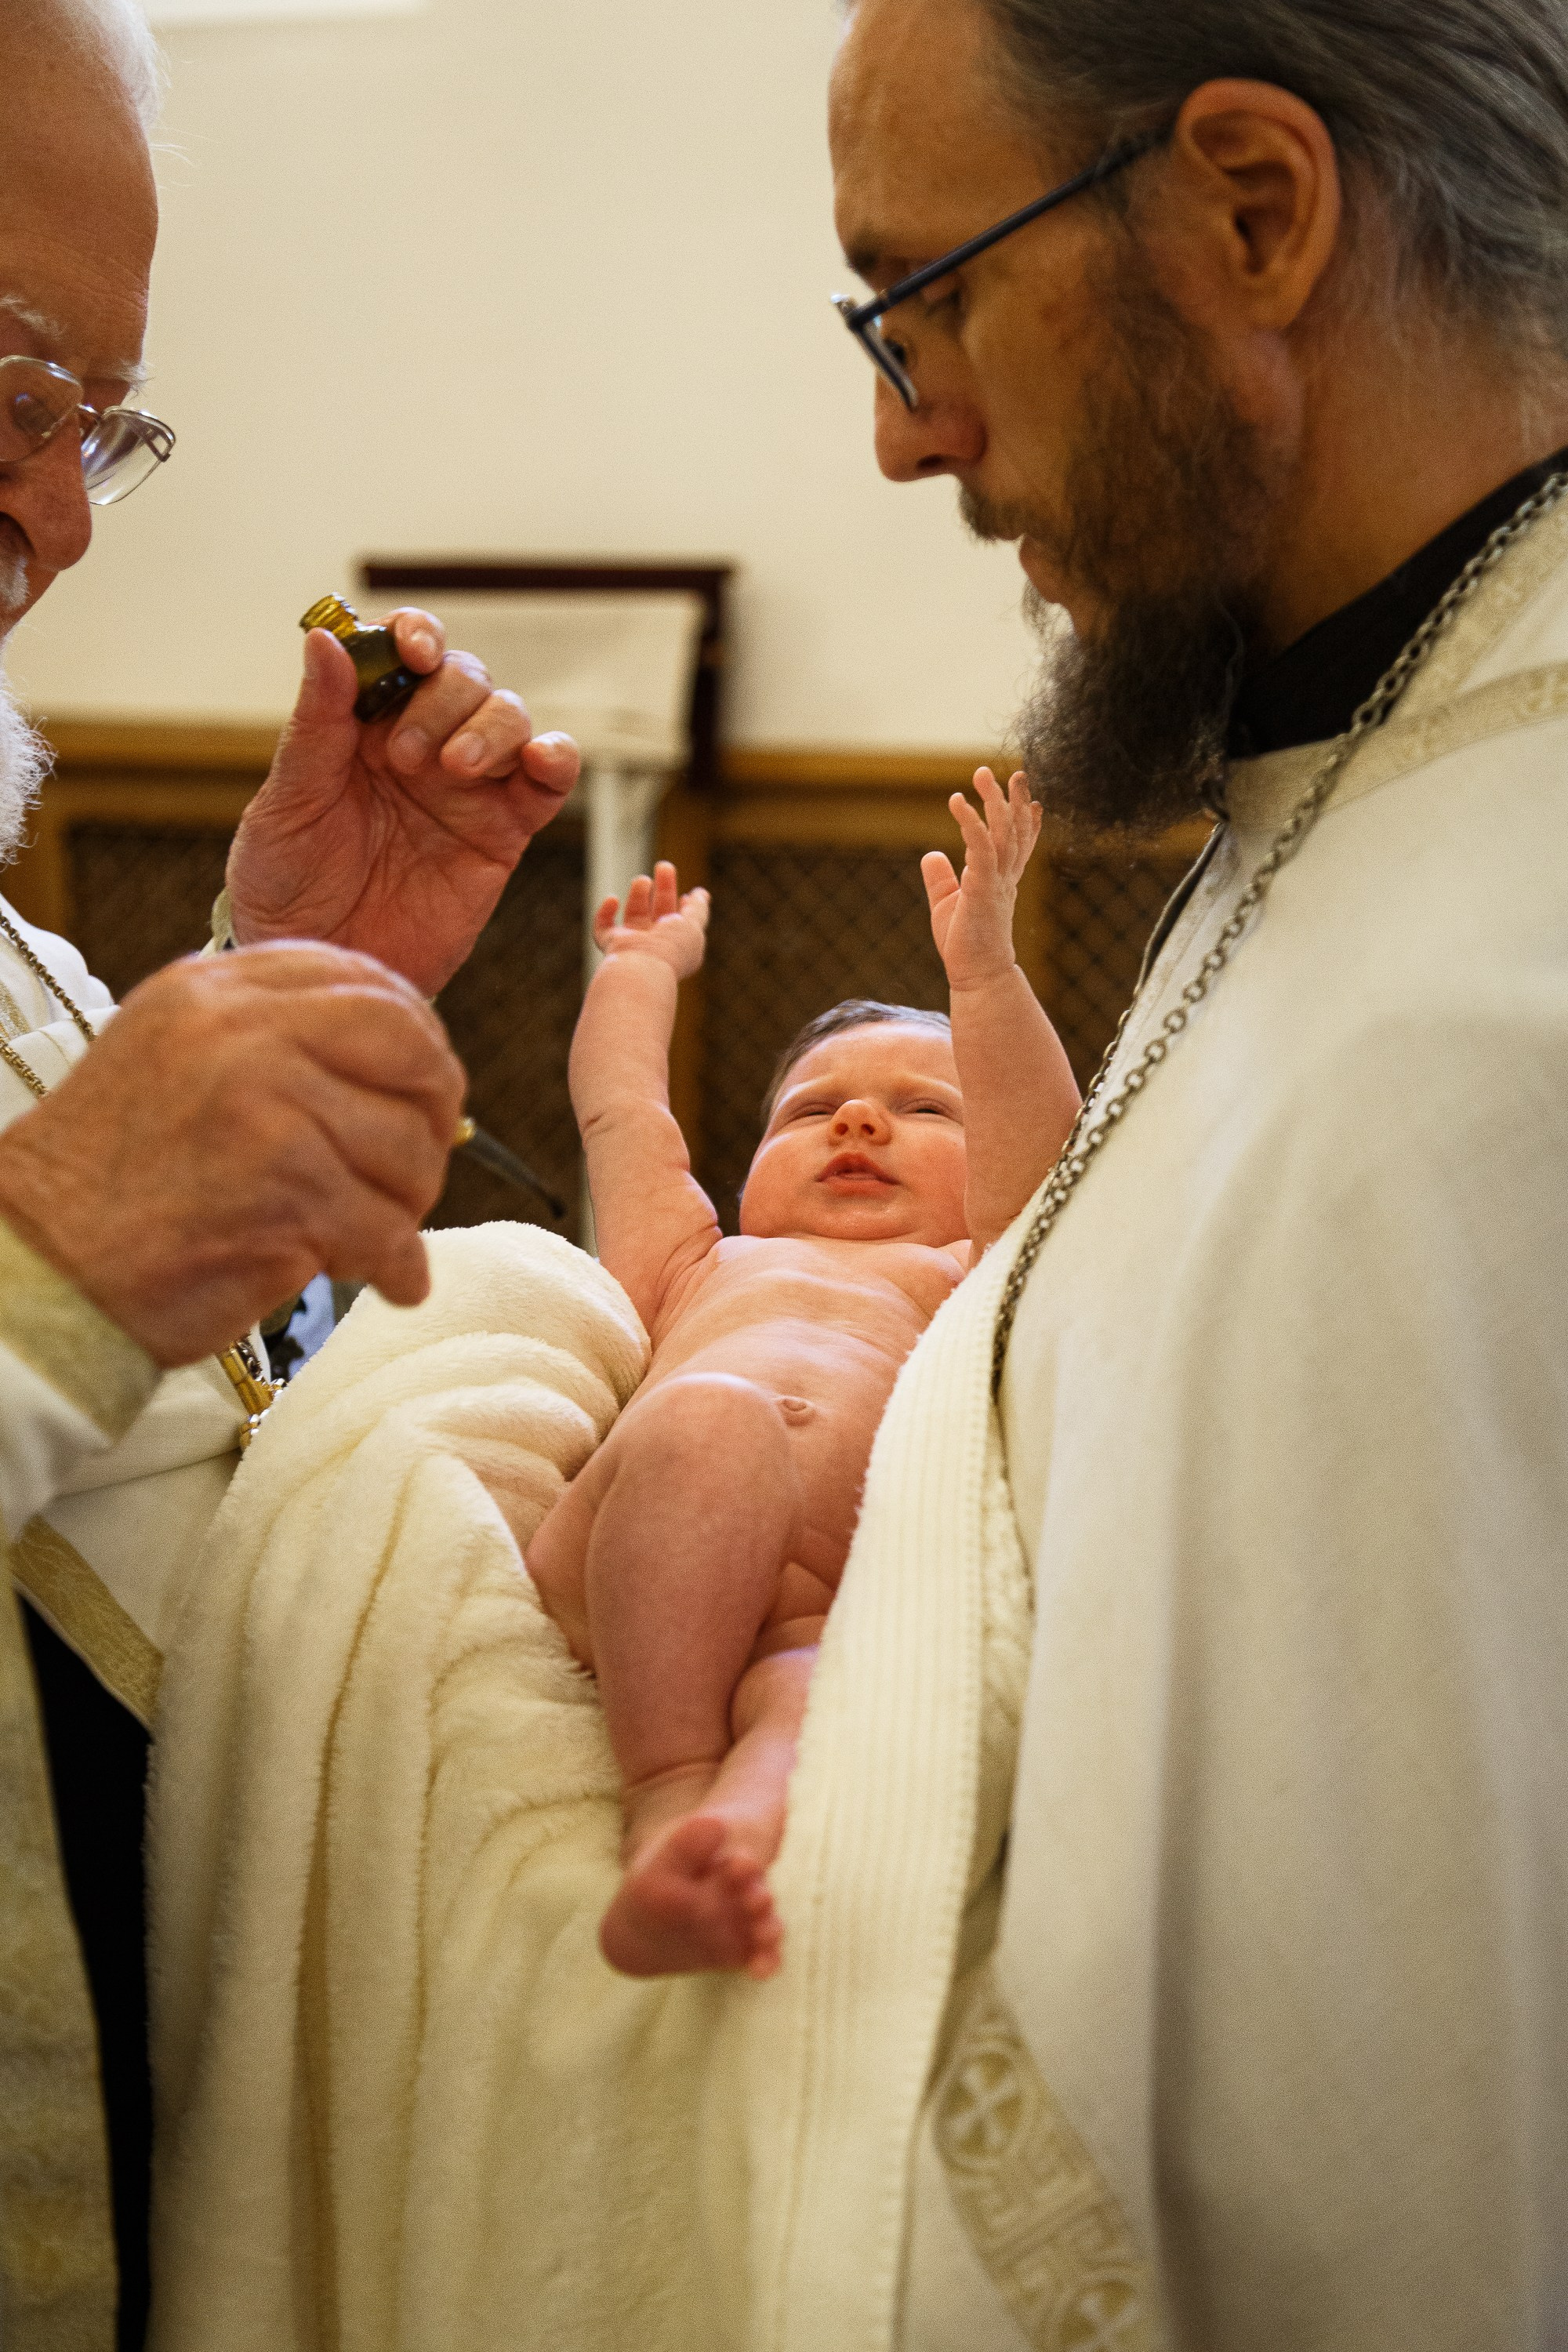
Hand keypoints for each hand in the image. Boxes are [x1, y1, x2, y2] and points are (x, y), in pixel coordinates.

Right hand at [0, 945, 464, 1366]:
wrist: (40, 1268)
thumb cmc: (105, 1186)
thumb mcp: (172, 1062)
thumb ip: (274, 1044)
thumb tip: (403, 1066)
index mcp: (214, 993)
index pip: (363, 980)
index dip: (415, 1038)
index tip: (420, 1086)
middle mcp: (242, 1034)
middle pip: (410, 1048)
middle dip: (434, 1110)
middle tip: (419, 1161)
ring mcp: (270, 1107)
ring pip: (410, 1146)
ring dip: (406, 1203)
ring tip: (366, 1232)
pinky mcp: (291, 1191)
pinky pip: (389, 1227)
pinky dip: (393, 1264)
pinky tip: (377, 1277)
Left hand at [226, 609, 580, 997]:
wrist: (324, 968)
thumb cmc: (287, 889)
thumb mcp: (287, 803)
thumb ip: (316, 724)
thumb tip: (325, 638)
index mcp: (362, 726)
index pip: (403, 651)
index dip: (415, 635)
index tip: (410, 652)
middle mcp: (421, 745)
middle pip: (464, 677)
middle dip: (444, 699)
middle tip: (404, 756)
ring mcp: (468, 788)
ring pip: (510, 717)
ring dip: (491, 727)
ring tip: (453, 769)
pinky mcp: (504, 832)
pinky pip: (550, 780)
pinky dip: (556, 757)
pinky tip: (536, 762)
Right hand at [593, 862, 708, 980]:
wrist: (642, 967)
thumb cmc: (671, 948)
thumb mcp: (693, 926)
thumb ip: (698, 909)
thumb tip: (702, 894)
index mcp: (676, 945)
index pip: (680, 922)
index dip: (683, 906)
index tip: (686, 894)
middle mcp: (654, 945)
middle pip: (659, 911)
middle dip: (664, 887)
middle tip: (664, 866)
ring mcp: (632, 945)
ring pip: (634, 914)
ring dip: (638, 893)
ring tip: (643, 880)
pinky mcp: (611, 944)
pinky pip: (603, 927)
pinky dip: (604, 912)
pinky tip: (613, 900)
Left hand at [921, 768, 1041, 988]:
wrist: (978, 976)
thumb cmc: (965, 944)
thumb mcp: (949, 904)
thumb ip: (941, 878)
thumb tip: (932, 854)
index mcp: (1001, 879)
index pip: (1019, 843)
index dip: (1027, 820)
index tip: (1032, 799)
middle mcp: (1004, 876)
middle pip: (1016, 830)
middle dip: (1013, 799)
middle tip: (1010, 773)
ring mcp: (997, 881)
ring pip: (1004, 832)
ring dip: (995, 801)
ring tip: (982, 775)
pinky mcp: (983, 888)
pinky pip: (981, 848)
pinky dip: (970, 822)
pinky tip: (957, 802)